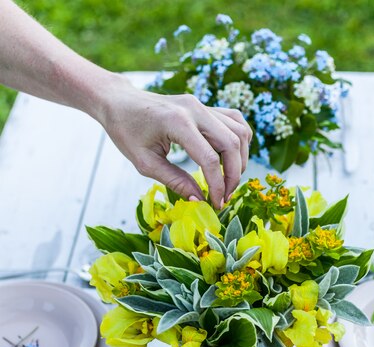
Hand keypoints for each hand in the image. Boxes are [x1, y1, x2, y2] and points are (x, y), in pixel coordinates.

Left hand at [98, 79, 252, 207]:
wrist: (120, 102)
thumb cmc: (126, 132)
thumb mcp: (145, 163)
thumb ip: (174, 181)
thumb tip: (199, 199)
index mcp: (177, 123)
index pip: (210, 159)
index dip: (217, 186)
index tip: (216, 204)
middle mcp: (195, 109)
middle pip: (231, 144)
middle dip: (234, 175)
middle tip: (225, 196)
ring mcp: (202, 104)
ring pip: (239, 131)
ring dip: (241, 159)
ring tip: (229, 180)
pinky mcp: (205, 105)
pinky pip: (235, 121)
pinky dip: (239, 141)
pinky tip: (231, 158)